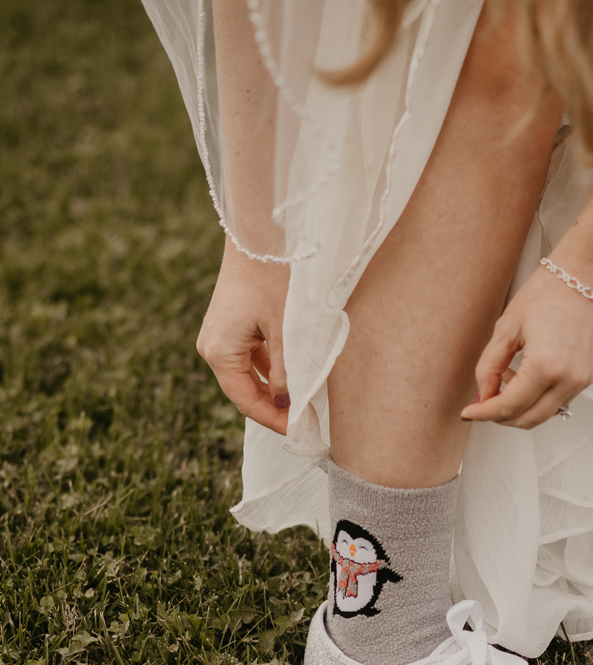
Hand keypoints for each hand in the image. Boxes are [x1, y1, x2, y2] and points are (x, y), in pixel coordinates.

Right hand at [196, 238, 290, 434]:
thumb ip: (288, 372)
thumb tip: (290, 405)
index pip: (247, 402)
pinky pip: (252, 356)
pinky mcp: (232, 324)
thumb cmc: (274, 278)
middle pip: (245, 390)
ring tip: (306, 398)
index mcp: (219, 352)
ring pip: (250, 374)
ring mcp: (220, 335)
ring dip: (276, 387)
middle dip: (275, 406)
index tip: (302, 431)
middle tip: (307, 419)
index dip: (274, 420)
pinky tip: (296, 372)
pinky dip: (273, 367)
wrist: (260, 233)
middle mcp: (213, 346)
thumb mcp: (287, 330)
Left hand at [460, 260, 592, 427]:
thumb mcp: (507, 327)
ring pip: (543, 414)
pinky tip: (524, 376)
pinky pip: (558, 401)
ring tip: (505, 378)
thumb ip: (490, 366)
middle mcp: (568, 380)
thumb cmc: (552, 290)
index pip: (508, 406)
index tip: (469, 412)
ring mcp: (582, 380)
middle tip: (482, 401)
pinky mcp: (588, 376)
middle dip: (500, 416)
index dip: (483, 413)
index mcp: (546, 367)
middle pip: (527, 419)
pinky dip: (537, 398)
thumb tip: (482, 393)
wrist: (588, 274)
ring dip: (519, 407)